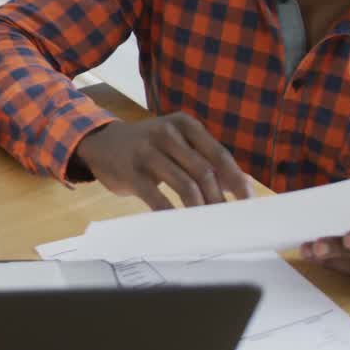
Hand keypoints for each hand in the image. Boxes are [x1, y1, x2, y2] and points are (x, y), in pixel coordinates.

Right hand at [75, 114, 251, 209]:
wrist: (101, 142)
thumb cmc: (148, 147)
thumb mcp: (176, 143)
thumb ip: (203, 159)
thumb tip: (238, 187)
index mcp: (184, 124)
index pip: (218, 154)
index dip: (236, 179)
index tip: (248, 201)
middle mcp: (167, 133)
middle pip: (203, 170)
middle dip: (219, 198)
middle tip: (227, 220)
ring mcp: (146, 151)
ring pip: (184, 184)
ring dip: (200, 208)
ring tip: (208, 224)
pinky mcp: (130, 172)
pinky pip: (157, 197)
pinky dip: (172, 214)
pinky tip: (179, 225)